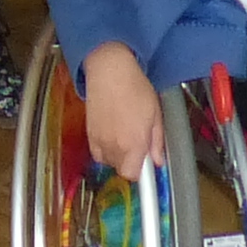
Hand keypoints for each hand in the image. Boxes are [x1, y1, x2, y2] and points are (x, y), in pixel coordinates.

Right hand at [80, 43, 163, 179]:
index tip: (146, 164)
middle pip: (120, 169)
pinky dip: (104, 149)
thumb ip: (157, 142)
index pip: (133, 175)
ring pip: (108, 161)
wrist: (110, 71)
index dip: (140, 172)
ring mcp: (99, 140)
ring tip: (123, 135)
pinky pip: (96, 152)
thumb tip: (158, 160)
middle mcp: (114, 146)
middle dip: (130, 161)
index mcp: (134, 144)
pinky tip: (111, 135)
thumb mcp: (155, 114)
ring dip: (117, 155)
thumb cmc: (134, 88)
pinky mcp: (89, 133)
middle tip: (138, 143)